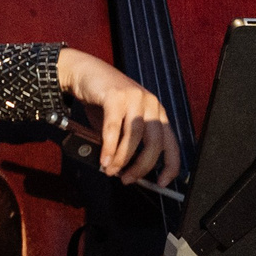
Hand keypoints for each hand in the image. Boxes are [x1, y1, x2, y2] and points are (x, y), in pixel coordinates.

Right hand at [58, 47, 179, 186]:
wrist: (84, 73)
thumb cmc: (102, 101)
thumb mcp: (119, 124)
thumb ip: (124, 143)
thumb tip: (122, 170)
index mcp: (157, 113)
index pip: (171, 143)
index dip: (170, 166)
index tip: (160, 183)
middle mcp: (151, 105)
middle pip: (154, 143)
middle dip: (141, 166)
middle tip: (127, 179)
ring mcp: (134, 99)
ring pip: (134, 137)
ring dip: (122, 158)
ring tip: (110, 170)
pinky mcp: (116, 96)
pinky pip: (113, 128)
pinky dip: (109, 147)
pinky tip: (103, 159)